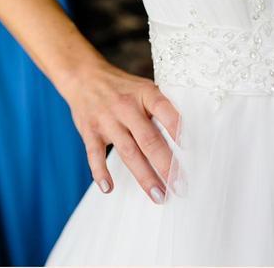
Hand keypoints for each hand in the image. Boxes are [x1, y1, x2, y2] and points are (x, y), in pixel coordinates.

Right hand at [63, 61, 179, 203]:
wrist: (83, 77)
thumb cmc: (121, 87)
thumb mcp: (143, 88)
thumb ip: (160, 108)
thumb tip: (185, 136)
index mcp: (144, 94)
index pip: (164, 110)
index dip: (177, 128)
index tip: (190, 149)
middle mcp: (126, 107)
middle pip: (149, 139)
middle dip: (166, 165)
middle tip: (179, 187)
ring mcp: (107, 120)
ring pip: (128, 152)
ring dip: (144, 176)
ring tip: (158, 195)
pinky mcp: (90, 131)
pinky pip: (94, 155)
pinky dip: (100, 172)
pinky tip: (109, 188)